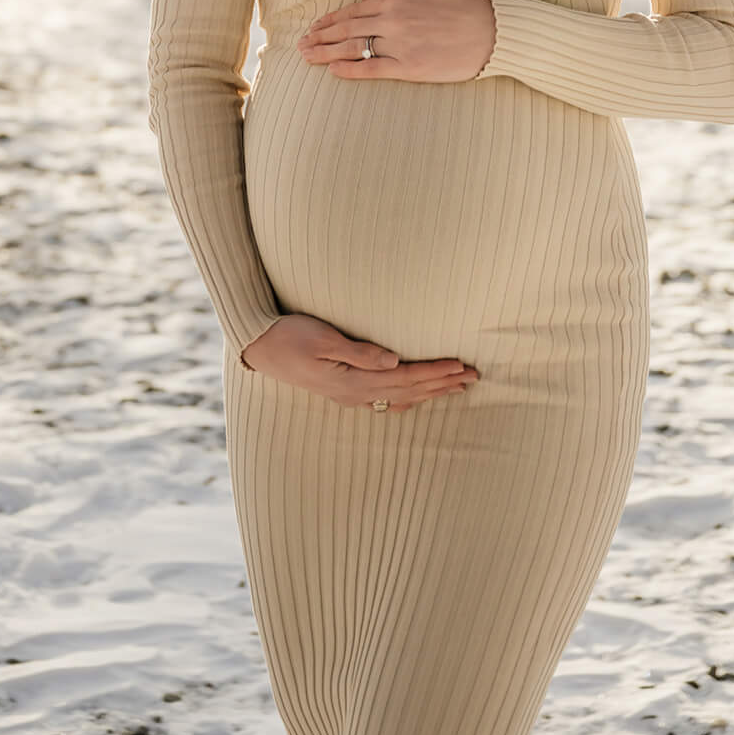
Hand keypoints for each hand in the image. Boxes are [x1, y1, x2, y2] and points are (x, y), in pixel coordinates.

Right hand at [239, 312, 477, 410]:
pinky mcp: (344, 389)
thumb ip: (360, 351)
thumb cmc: (289, 336)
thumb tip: (395, 359)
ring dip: (431, 391)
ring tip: (457, 386)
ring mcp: (350, 395)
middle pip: (410, 390)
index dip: (437, 371)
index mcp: (354, 381)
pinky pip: (386, 398)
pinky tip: (417, 396)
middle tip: (474, 376)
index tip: (463, 365)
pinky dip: (409, 396)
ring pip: (401, 396)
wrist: (260, 349)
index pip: (407, 376)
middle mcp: (356, 393)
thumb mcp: (323, 339)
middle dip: (443, 383)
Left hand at [297, 0, 497, 81]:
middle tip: (301, 45)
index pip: (353, 10)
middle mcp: (392, 19)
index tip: (315, 26)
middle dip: (321, 37)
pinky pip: (373, 68)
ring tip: (308, 57)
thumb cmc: (462, 4)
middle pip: (346, 29)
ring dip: (327, 53)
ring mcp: (400, 44)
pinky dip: (350, 70)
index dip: (330, 19)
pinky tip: (334, 71)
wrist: (490, 31)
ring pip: (353, 48)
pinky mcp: (410, 67)